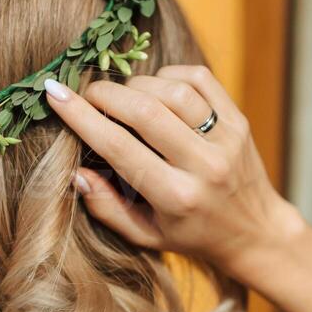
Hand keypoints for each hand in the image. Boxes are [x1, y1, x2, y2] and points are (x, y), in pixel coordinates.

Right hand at [42, 65, 303, 280]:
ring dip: (137, 85)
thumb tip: (76, 172)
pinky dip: (170, 76)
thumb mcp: (145, 235)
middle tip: (87, 93)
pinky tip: (157, 89)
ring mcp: (227, 140)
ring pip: (173, 91)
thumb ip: (107, 208)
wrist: (256, 231)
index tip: (54, 94)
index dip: (81, 117)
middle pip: (145, 111)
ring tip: (123, 97)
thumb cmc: (191, 235)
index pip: (119, 147)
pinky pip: (200, 79)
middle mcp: (204, 167)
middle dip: (105, 93)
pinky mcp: (240, 121)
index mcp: (176, 198)